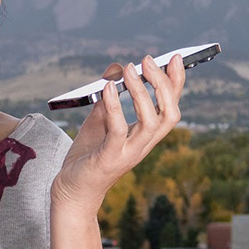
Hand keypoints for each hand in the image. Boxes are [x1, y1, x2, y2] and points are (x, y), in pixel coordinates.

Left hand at [51, 53, 185, 214]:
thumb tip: (116, 68)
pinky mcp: (110, 159)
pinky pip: (118, 131)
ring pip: (150, 122)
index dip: (176, 83)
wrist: (72, 190)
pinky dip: (116, 107)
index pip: (169, 107)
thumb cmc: (88, 156)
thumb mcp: (100, 120)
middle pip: (169, 114)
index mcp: (145, 135)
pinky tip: (108, 89)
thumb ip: (109, 96)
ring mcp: (129, 153)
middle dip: (164, 85)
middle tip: (149, 60)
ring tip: (130, 70)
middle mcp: (143, 145)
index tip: (174, 58)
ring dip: (142, 93)